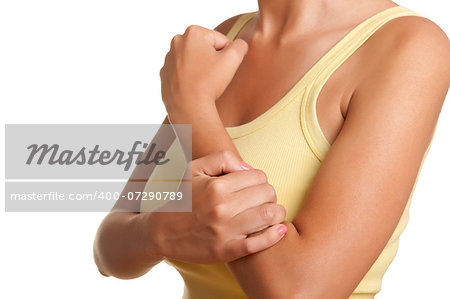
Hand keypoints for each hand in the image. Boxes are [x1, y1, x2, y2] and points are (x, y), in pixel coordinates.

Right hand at [144, 150, 286, 263]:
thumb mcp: (194, 169)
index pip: (259, 176)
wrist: (159, 232)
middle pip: (268, 194)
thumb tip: (248, 168)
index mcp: (216, 186)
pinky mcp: (227, 251)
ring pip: (270, 216)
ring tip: (270, 212)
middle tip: (261, 199)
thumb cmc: (180, 198)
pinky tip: (278, 230)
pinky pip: (260, 243)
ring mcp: (225, 231)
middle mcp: (222, 208)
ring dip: (276, 212)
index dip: (260, 179)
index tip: (253, 186)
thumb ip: (222, 159)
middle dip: (269, 194)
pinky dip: (274, 235)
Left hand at [159, 25, 247, 117]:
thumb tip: (239, 45)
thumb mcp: (233, 59)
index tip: (222, 68)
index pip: (221, 41)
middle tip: (214, 76)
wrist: (188, 107)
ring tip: (204, 83)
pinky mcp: (165, 74)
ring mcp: (168, 59)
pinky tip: (195, 88)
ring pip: (194, 61)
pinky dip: (190, 78)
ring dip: (201, 69)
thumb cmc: (209, 82)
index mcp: (193, 33)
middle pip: (206, 49)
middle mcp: (176, 42)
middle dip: (212, 60)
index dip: (227, 56)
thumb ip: (240, 45)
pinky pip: (184, 73)